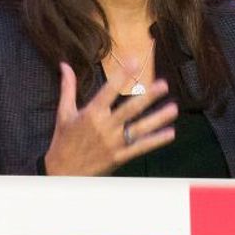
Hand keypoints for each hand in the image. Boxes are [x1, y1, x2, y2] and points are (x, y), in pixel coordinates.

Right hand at [42, 63, 177, 175]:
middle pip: (130, 109)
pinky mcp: (119, 157)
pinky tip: (170, 133)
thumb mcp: (63, 113)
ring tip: (173, 108)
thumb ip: (68, 88)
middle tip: (164, 84)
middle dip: (148, 97)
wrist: (61, 173)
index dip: (122, 75)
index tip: (135, 61)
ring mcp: (113, 143)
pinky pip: (140, 148)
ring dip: (158, 119)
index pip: (109, 90)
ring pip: (140, 129)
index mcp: (91, 114)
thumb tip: (64, 65)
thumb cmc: (63, 141)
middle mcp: (104, 127)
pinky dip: (156, 141)